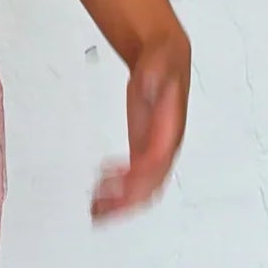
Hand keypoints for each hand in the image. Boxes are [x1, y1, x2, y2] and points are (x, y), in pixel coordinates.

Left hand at [91, 28, 190, 220]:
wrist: (165, 58)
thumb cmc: (163, 61)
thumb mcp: (159, 60)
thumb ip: (154, 72)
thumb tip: (147, 81)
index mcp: (170, 128)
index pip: (156, 162)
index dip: (138, 179)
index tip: (116, 187)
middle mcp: (165, 145)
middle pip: (151, 184)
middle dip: (127, 201)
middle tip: (101, 209)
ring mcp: (154, 150)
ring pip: (144, 188)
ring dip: (122, 203)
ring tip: (97, 209)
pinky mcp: (142, 150)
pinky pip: (134, 179)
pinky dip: (119, 190)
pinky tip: (101, 191)